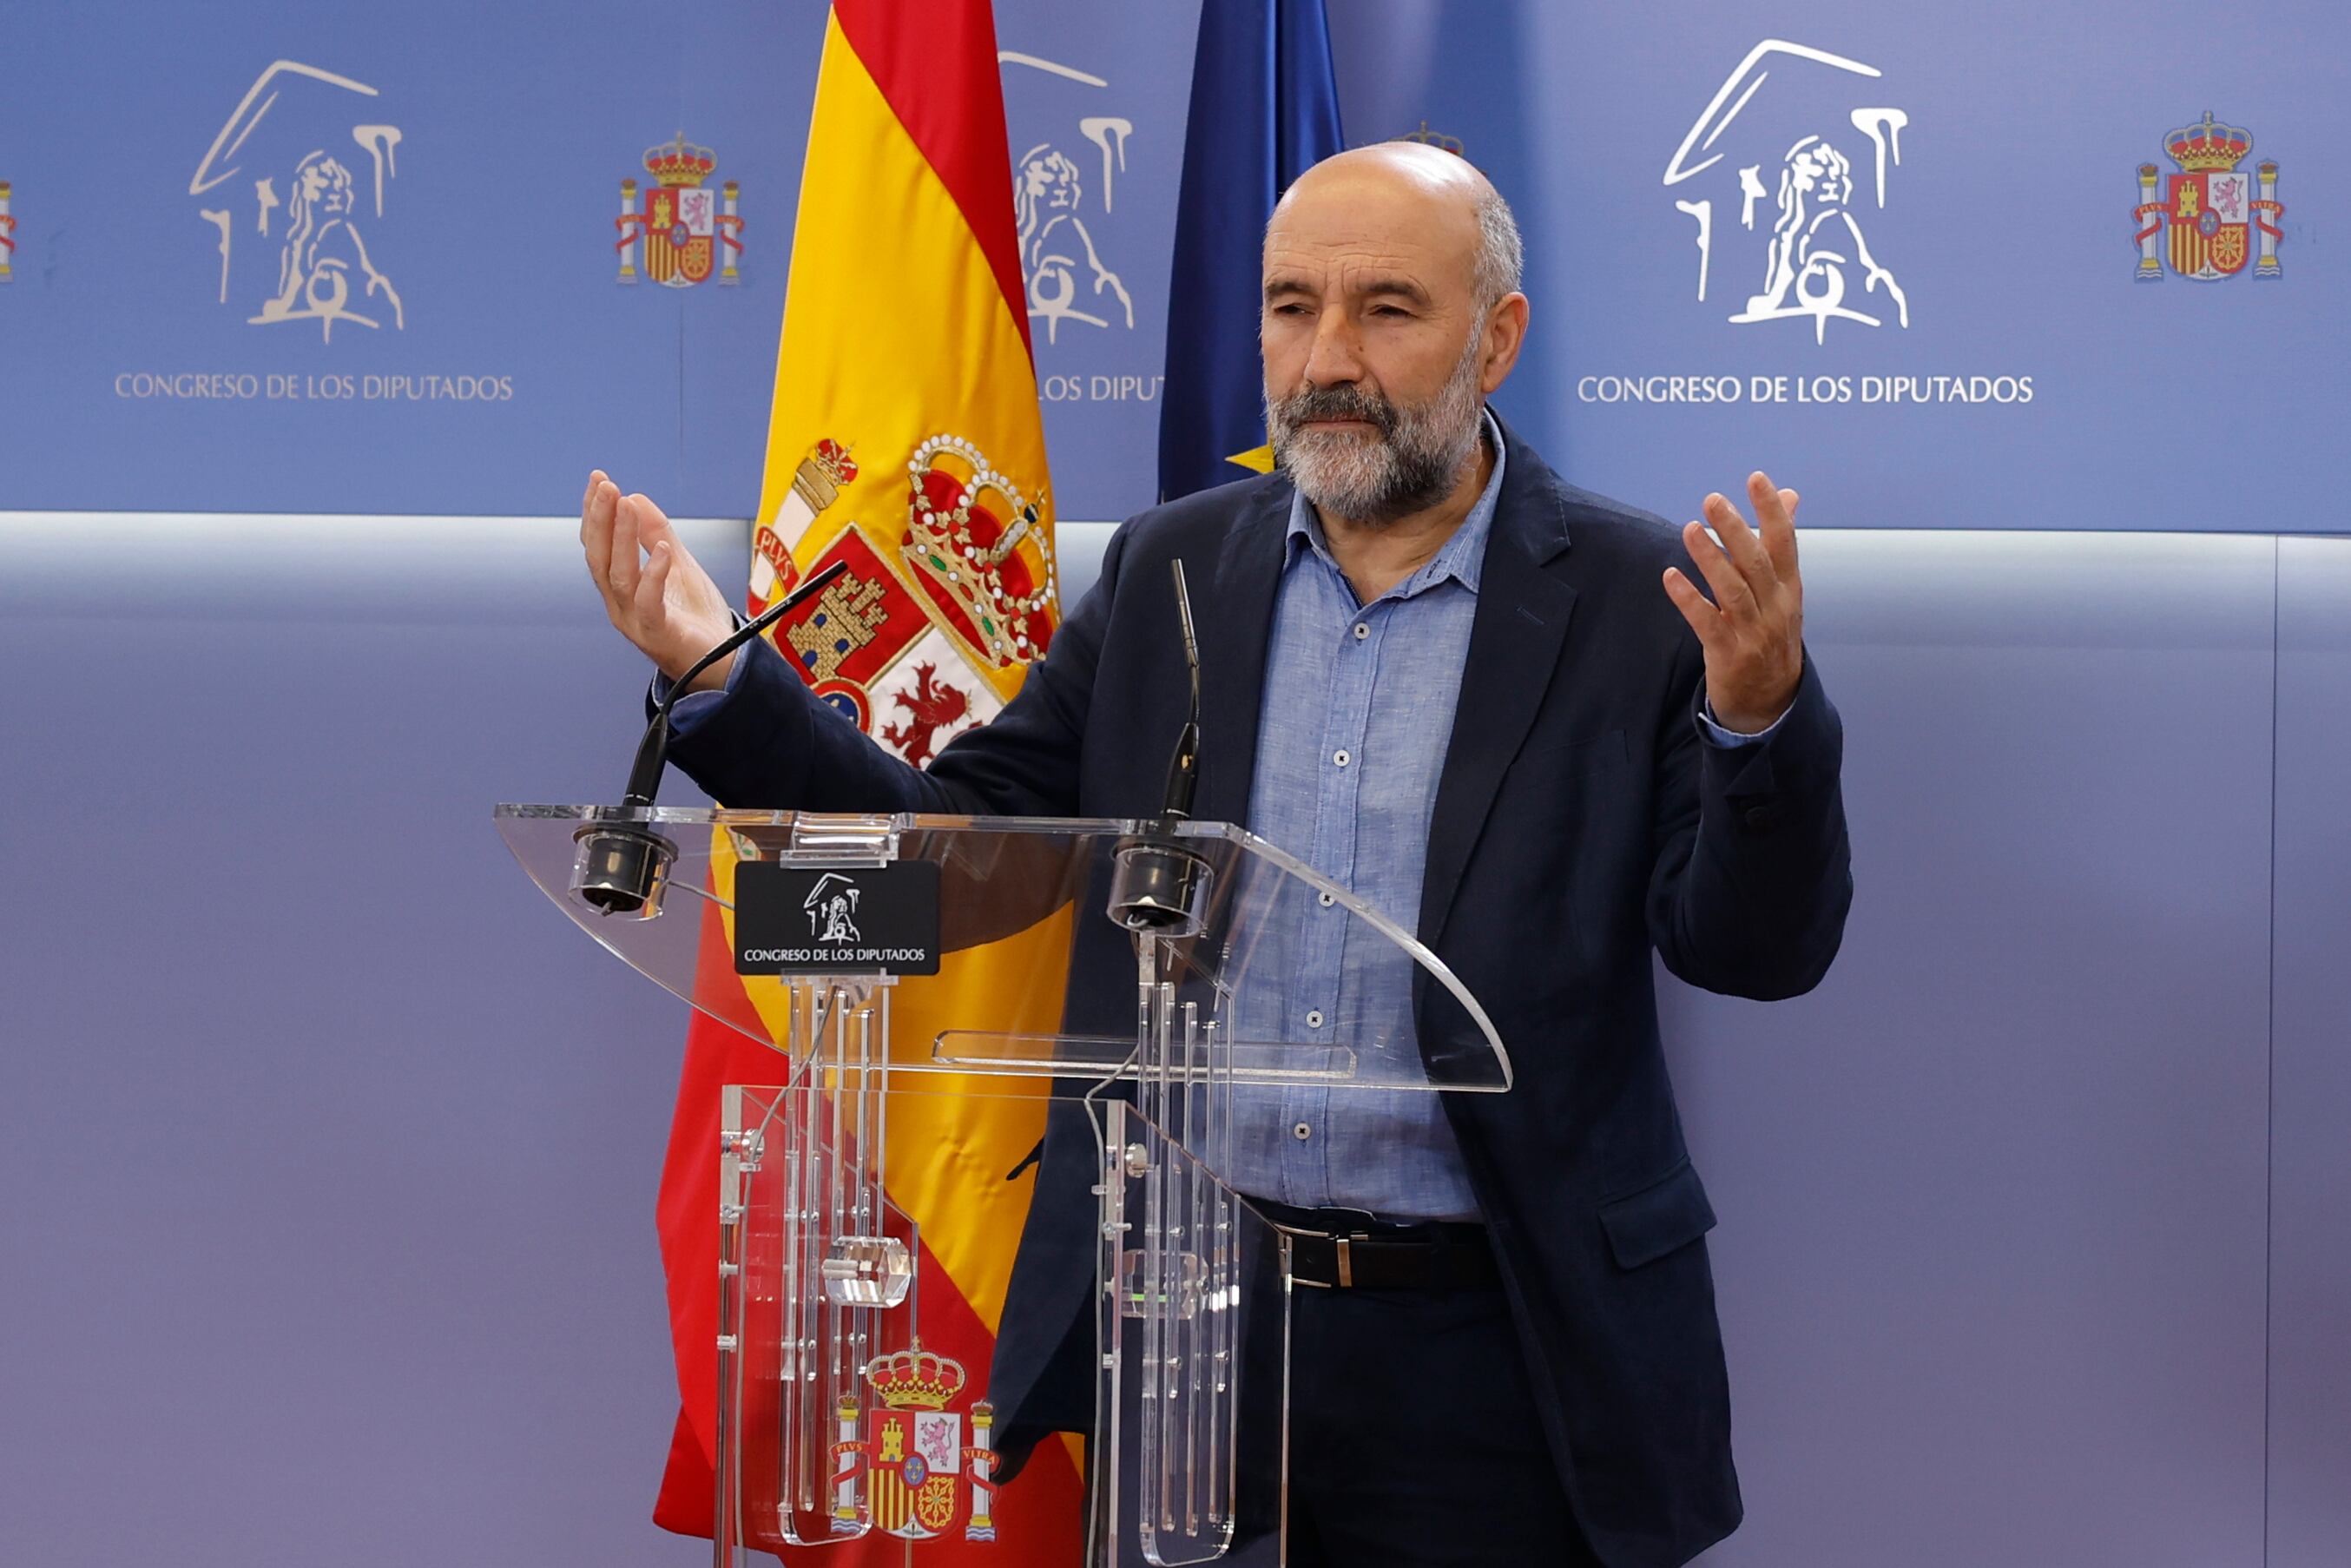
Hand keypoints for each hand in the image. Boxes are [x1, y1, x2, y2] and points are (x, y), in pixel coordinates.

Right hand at [580, 470, 737, 691]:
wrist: (723, 661)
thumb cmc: (696, 617)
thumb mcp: (678, 565)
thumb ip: (657, 534)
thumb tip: (636, 498)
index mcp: (621, 587)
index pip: (598, 545)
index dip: (595, 513)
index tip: (598, 480)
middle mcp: (620, 604)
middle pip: (600, 558)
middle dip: (601, 519)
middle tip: (605, 486)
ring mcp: (635, 621)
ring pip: (619, 576)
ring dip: (621, 537)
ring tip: (625, 504)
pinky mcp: (658, 634)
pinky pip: (649, 603)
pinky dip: (653, 574)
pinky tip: (661, 548)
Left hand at [1660, 472, 1804, 734]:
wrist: (1772, 701)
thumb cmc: (1771, 634)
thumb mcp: (1783, 590)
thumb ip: (1778, 543)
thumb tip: (1789, 495)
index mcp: (1789, 588)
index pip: (1784, 542)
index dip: (1772, 510)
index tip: (1757, 479)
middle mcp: (1775, 607)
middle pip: (1757, 562)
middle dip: (1736, 529)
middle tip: (1713, 500)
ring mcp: (1754, 632)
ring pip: (1733, 590)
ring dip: (1710, 559)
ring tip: (1690, 529)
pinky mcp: (1729, 654)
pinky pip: (1707, 623)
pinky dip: (1689, 599)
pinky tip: (1670, 576)